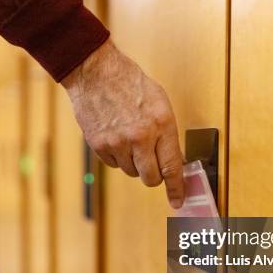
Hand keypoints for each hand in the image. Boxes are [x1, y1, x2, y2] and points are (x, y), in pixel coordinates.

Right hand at [62, 40, 184, 208]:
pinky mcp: (99, 145)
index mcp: (161, 124)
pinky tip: (115, 136)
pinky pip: (113, 164)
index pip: (172, 166)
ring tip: (129, 138)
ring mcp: (118, 143)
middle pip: (150, 178)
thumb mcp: (159, 103)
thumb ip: (167, 133)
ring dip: (133, 162)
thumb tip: (173, 160)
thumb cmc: (129, 83)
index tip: (177, 200)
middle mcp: (140, 136)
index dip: (176, 188)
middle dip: (153, 176)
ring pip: (131, 171)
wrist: (95, 72)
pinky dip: (116, 156)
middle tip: (151, 165)